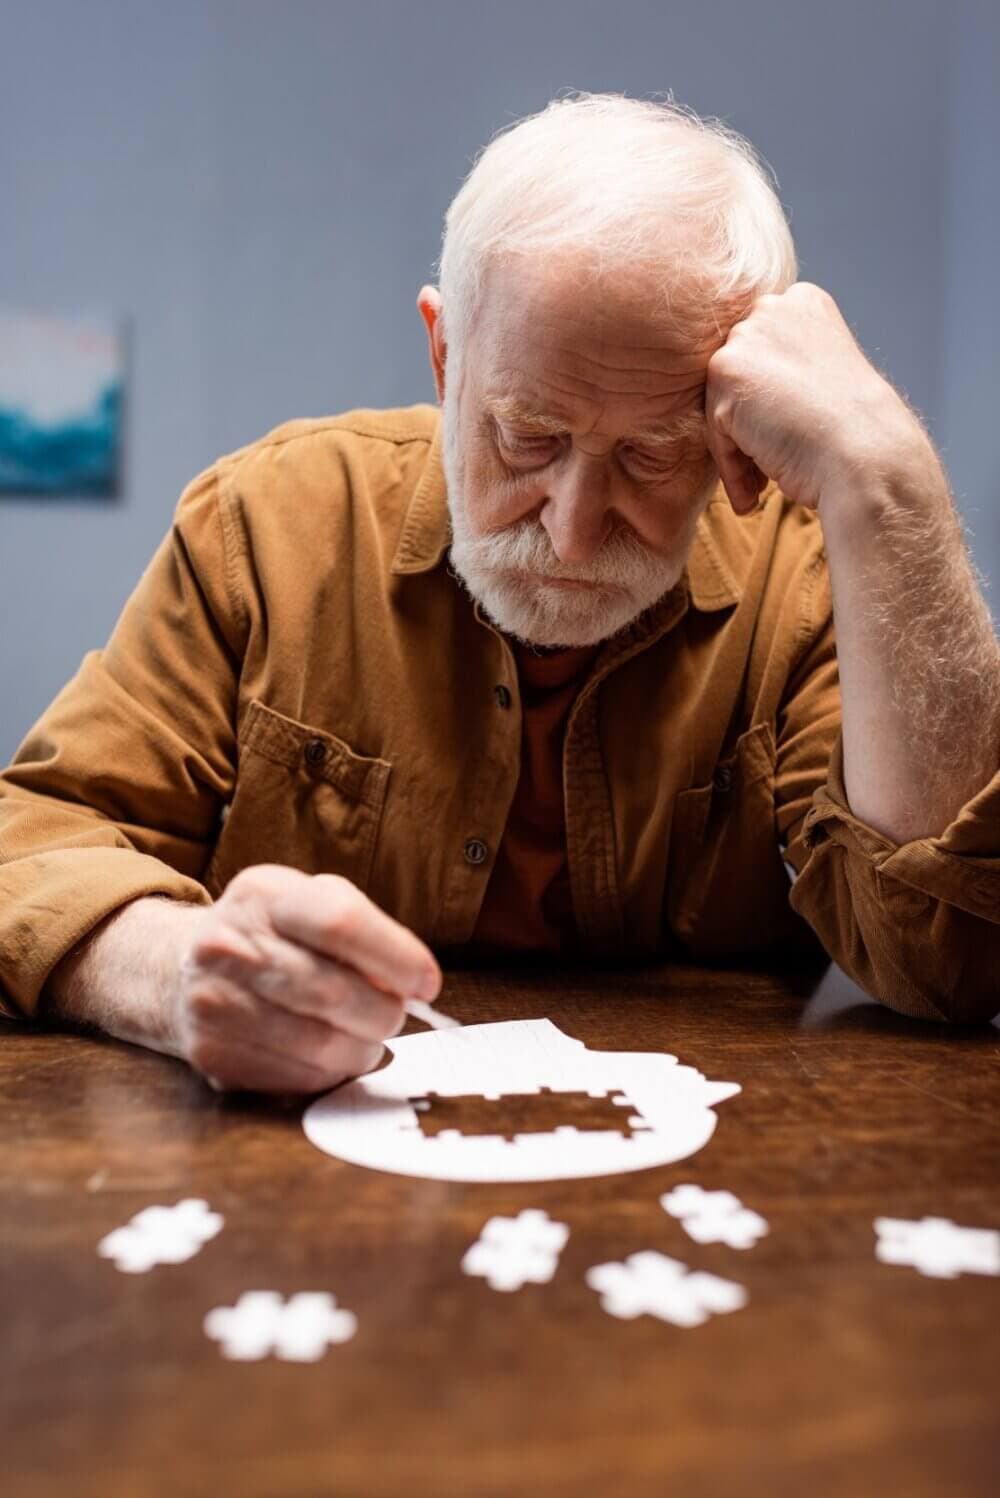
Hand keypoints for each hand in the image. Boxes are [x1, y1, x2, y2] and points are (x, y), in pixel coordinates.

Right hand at [173, 864, 441, 1093]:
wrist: (183, 969)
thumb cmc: (273, 934)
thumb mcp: (311, 903)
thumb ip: (365, 931)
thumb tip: (415, 984)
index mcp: (263, 894)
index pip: (341, 923)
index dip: (397, 957)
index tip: (427, 983)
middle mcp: (228, 945)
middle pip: (335, 992)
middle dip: (385, 1012)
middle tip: (395, 1013)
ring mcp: (214, 1003)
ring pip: (321, 1044)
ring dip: (363, 1047)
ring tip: (365, 1033)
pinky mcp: (213, 1054)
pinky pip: (298, 1077)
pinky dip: (330, 1071)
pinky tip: (329, 1051)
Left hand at [704, 282, 914, 513]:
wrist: (864, 453)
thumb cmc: (853, 431)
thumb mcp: (823, 379)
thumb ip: (786, 371)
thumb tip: (746, 400)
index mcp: (804, 303)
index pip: (763, 355)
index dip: (771, 402)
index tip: (786, 435)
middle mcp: (774, 308)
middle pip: (738, 378)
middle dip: (748, 424)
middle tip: (768, 466)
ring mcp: (748, 337)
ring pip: (722, 405)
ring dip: (739, 451)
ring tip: (760, 487)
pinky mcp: (726, 371)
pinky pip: (715, 430)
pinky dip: (732, 467)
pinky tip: (754, 494)